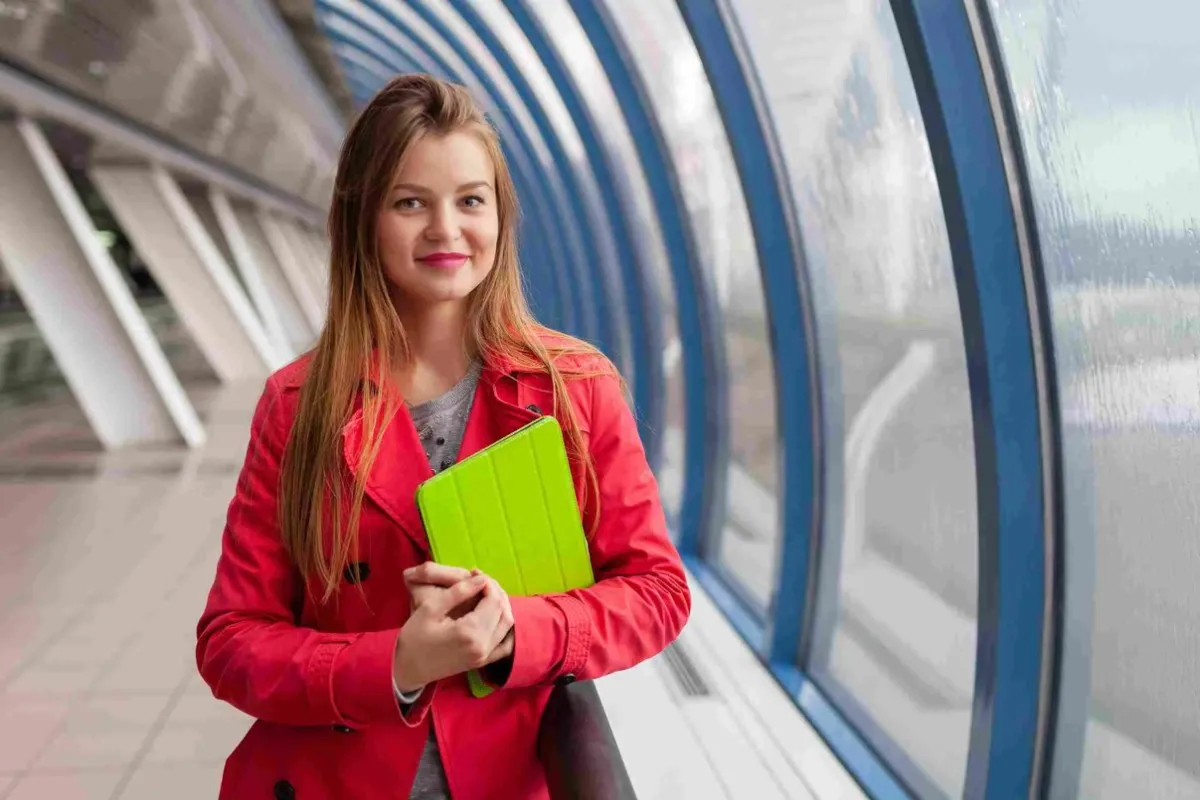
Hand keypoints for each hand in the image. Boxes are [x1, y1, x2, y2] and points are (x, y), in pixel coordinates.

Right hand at [393, 569, 513, 690]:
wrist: (408, 669)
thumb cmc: (414, 638)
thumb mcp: (430, 609)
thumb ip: (458, 592)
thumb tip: (481, 579)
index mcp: (469, 632)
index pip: (493, 601)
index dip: (489, 583)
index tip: (476, 574)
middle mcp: (482, 646)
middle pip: (503, 611)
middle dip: (495, 592)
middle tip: (480, 581)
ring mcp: (484, 656)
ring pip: (507, 625)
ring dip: (501, 606)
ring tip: (485, 593)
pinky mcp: (482, 662)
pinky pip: (505, 644)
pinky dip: (505, 628)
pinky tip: (495, 616)